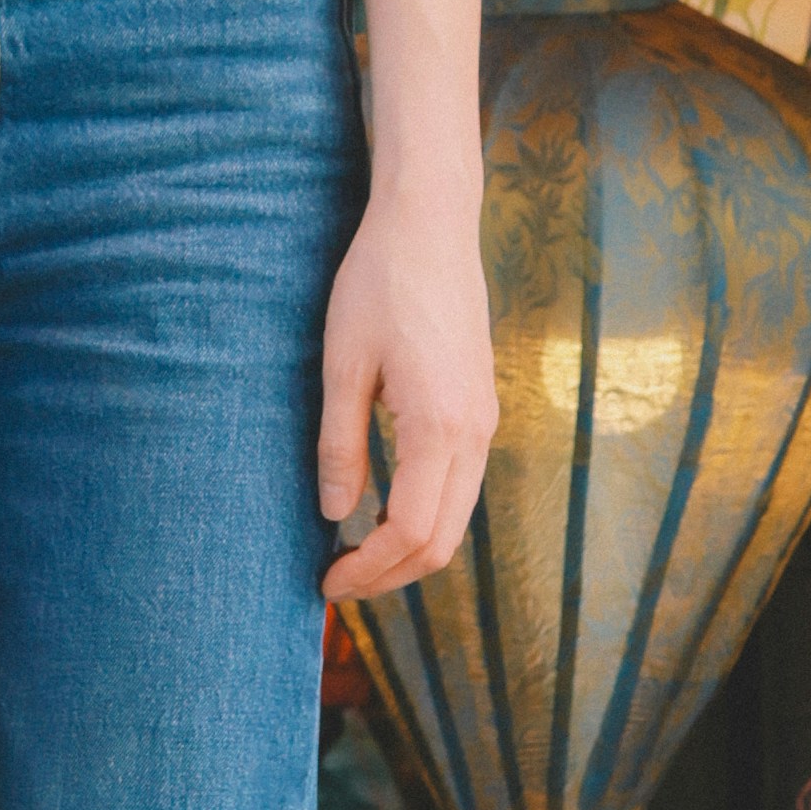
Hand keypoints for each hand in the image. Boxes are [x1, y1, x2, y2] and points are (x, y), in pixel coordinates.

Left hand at [316, 184, 495, 607]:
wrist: (430, 227)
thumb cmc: (378, 285)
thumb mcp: (343, 365)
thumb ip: (340, 445)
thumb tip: (334, 514)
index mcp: (441, 427)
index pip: (412, 532)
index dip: (369, 570)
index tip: (325, 582)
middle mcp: (475, 432)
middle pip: (443, 540)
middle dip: (390, 574)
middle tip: (335, 582)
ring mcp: (485, 421)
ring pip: (457, 517)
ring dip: (409, 550)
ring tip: (353, 557)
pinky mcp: (480, 408)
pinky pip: (459, 486)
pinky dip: (425, 516)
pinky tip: (382, 512)